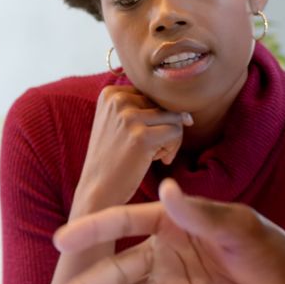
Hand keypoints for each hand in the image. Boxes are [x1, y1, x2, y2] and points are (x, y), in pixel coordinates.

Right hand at [48, 178, 284, 283]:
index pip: (123, 223)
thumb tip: (166, 186)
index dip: (93, 231)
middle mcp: (160, 252)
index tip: (63, 241)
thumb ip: (198, 213)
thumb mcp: (236, 226)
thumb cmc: (264, 246)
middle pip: (116, 269)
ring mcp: (167, 282)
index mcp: (169, 222)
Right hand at [74, 85, 191, 216]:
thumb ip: (142, 109)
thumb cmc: (114, 159)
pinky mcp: (142, 137)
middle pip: (164, 103)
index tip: (146, 136)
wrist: (98, 190)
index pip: (152, 93)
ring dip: (172, 138)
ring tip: (157, 154)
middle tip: (154, 149)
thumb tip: (186, 113)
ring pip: (174, 116)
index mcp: (110, 93)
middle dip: (165, 127)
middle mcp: (117, 100)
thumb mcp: (117, 123)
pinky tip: (160, 160)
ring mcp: (129, 117)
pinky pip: (176, 131)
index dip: (156, 116)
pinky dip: (173, 147)